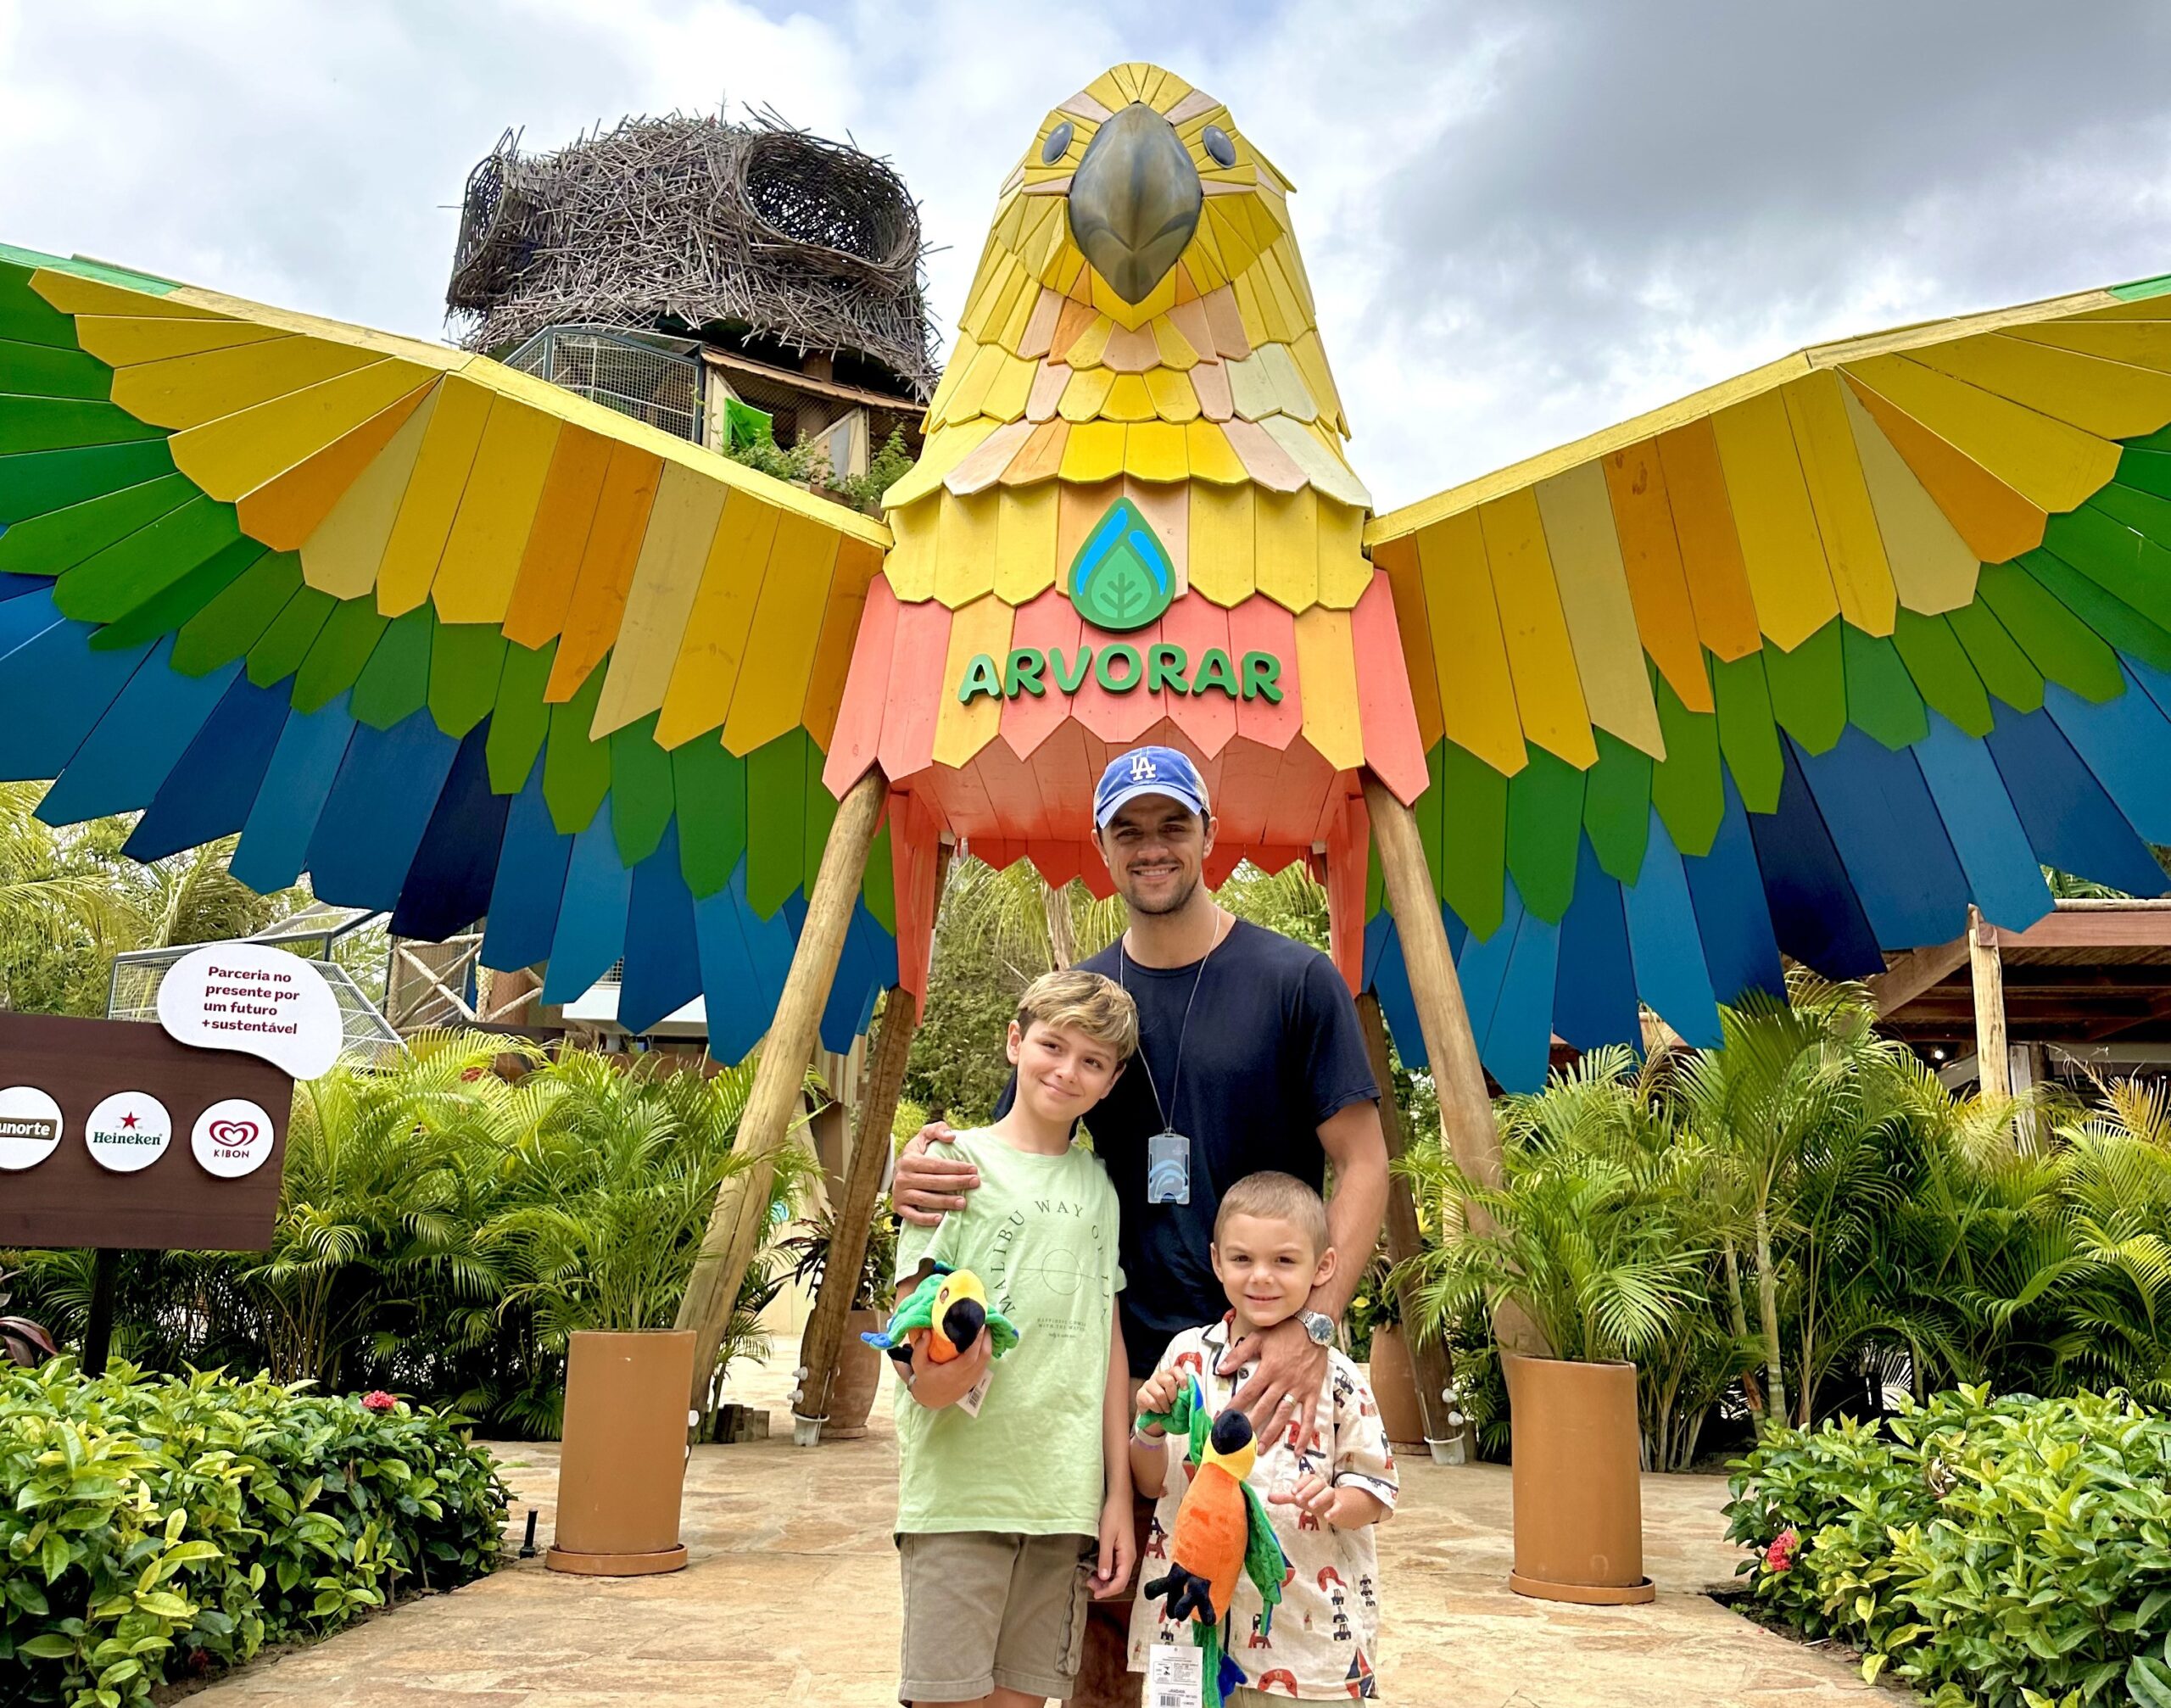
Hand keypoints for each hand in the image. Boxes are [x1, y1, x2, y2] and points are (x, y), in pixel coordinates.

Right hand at [892, 1123, 977, 1226]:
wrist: (899, 1170)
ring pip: (925, 1199)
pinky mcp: (899, 1207)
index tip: (973, 1169)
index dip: (956, 1167)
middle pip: (934, 1182)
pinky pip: (912, 1216)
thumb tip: (951, 1137)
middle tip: (975, 1183)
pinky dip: (925, 1219)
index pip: (936, 1165)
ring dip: (945, 1202)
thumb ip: (938, 1129)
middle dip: (957, 1182)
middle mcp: (902, 1177)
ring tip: (963, 1203)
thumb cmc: (918, 1152)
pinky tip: (940, 1219)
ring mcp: (899, 1193)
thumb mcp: (925, 1135)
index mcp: (909, 1159)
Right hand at [901, 1320, 991, 1408]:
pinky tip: (982, 1341)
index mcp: (953, 1374)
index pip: (970, 1357)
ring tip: (984, 1328)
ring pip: (987, 1360)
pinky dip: (985, 1351)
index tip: (978, 1325)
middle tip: (983, 1321)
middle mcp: (966, 1378)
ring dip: (988, 1343)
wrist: (931, 1399)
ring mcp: (972, 1380)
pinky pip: (985, 1363)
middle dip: (986, 1338)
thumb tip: (927, 1330)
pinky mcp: (975, 1380)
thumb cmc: (925, 1379)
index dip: (977, 1341)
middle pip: (984, 1356)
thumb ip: (921, 1347)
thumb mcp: (918, 1364)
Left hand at [1090, 1490, 1135, 1598]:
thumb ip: (1105, 1558)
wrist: (1120, 1499)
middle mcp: (1130, 1557)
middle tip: (1089, 1584)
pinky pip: (1117, 1567)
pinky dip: (1107, 1572)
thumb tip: (1104, 1579)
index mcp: (1128, 1556)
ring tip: (1091, 1578)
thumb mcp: (1106, 1536)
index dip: (1108, 1591)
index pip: (1121, 1582)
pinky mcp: (1122, 1549)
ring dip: (1106, 1580)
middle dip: (1106, 1587)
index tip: (1094, 1594)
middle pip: (1120, 1581)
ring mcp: (1127, 1554)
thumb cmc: (1113, 1515)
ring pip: (1118, 1575)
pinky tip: (1097, 1569)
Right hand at [1133, 1367, 1181, 1423]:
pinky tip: (1158, 1411)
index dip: (1182, 1378)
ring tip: (1166, 1410)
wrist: (1154, 1416)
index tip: (1185, 1389)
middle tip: (1173, 1403)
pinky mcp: (1140, 1393)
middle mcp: (1158, 1377)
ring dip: (1165, 1405)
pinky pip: (1151, 1401)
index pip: (1176, 1370)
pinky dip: (1157, 1409)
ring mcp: (1148, 1384)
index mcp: (1169, 1375)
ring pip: (1160, 1393)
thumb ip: (1184, 1395)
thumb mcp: (1178, 1399)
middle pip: (1168, 1380)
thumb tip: (1192, 1394)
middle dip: (1173, 1395)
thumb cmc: (1169, 1405)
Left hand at [1221, 1316, 1329, 1454]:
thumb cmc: (1284, 1331)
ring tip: (1262, 1449)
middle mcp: (1282, 1382)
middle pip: (1264, 1408)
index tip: (1222, 1420)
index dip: (1234, 1407)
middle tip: (1240, 1442)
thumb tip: (1220, 1369)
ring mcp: (1299, 1389)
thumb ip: (1239, 1354)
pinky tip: (1298, 1450)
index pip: (1247, 1393)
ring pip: (1283, 1415)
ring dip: (1273, 1433)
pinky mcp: (1312, 1392)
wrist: (1314, 1326)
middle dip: (1250, 1426)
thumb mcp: (1258, 1338)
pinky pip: (1309, 1416)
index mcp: (1268, 1369)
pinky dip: (1304, 1434)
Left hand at [1269, 1474, 1364, 1528]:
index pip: (1308, 1478)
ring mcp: (1332, 1496)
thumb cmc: (1312, 1499)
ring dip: (1320, 1498)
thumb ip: (1285, 1497)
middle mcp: (1323, 1487)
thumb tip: (1268, 1497)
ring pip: (1328, 1492)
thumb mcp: (1299, 1498)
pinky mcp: (1338, 1506)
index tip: (1292, 1491)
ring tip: (1310, 1506)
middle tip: (1298, 1499)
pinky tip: (1327, 1517)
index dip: (1301, 1483)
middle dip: (1308, 1490)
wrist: (1332, 1507)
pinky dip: (1333, 1511)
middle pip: (1318, 1483)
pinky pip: (1338, 1506)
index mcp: (1313, 1482)